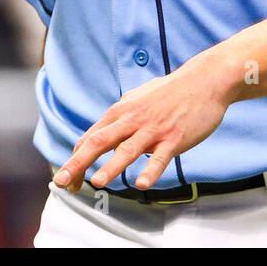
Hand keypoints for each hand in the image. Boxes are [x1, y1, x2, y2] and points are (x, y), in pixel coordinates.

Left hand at [53, 54, 233, 192]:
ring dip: (111, 167)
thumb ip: (120, 119)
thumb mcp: (137, 100)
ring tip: (97, 182)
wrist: (204, 80)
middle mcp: (133, 119)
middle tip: (62, 182)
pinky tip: (141, 185)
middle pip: (100, 142)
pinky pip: (161, 158)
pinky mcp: (175, 138)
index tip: (66, 179)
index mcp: (121, 112)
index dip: (75, 160)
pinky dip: (150, 172)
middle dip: (78, 163)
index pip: (90, 138)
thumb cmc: (170, 92)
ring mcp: (154, 129)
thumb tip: (102, 136)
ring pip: (128, 150)